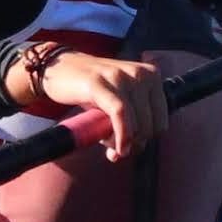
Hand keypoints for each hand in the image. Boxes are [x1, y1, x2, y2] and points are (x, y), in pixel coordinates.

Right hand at [21, 46, 172, 160]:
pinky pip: (120, 114)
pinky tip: (112, 147)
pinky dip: (120, 135)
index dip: (146, 139)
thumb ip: (130, 125)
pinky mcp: (100, 82)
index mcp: (151, 76)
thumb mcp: (118, 103)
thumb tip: (129, 152)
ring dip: (123, 142)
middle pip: (151, 125)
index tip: (128, 146)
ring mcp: (120, 76)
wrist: (60, 68)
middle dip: (134, 143)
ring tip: (105, 142)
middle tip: (114, 147)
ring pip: (137, 123)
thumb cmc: (91, 90)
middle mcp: (140, 73)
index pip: (161, 121)